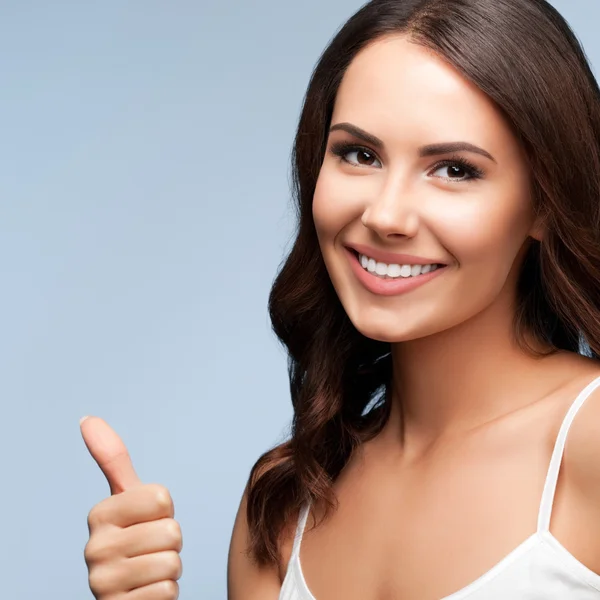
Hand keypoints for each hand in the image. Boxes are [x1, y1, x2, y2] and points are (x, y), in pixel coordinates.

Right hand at [81, 416, 181, 598]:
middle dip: (170, 542)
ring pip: (172, 562)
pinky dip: (166, 592)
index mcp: (99, 514)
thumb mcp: (127, 498)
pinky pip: (167, 591)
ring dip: (169, 567)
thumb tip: (87, 418)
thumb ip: (112, 459)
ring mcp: (103, 582)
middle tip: (151, 548)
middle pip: (171, 531)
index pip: (161, 497)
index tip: (148, 520)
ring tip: (150, 569)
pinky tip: (147, 592)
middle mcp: (94, 548)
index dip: (165, 510)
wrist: (130, 594)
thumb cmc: (135, 538)